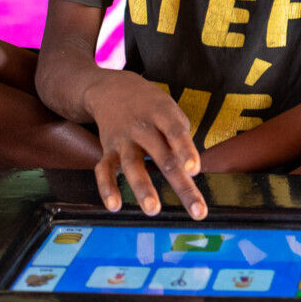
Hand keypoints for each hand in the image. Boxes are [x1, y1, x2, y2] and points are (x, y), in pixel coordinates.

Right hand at [84, 70, 205, 219]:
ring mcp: (123, 140)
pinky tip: (115, 206)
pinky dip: (107, 188)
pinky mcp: (107, 150)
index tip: (194, 170)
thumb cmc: (152, 106)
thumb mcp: (170, 111)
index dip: (185, 150)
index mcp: (163, 115)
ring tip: (153, 210)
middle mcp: (142, 127)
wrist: (111, 89)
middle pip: (163, 158)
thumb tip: (188, 172)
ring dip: (143, 189)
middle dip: (181, 185)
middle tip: (197, 212)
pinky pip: (104, 170)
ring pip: (132, 166)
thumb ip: (180, 139)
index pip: (176, 133)